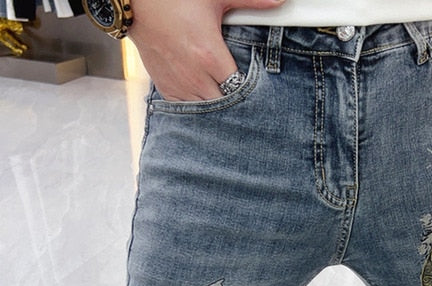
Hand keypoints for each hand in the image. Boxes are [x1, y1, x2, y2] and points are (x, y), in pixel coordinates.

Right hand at [128, 0, 285, 101]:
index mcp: (209, 56)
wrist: (135, 3)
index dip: (250, 91)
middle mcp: (194, 76)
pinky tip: (205, 98)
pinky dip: (197, 108)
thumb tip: (280, 0)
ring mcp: (179, 85)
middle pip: (225, 105)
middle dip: (235, 102)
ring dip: (217, 107)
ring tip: (225, 98)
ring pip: (206, 112)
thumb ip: (251, 2)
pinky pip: (186, 111)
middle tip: (242, 95)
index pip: (239, 89)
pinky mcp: (165, 88)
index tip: (255, 89)